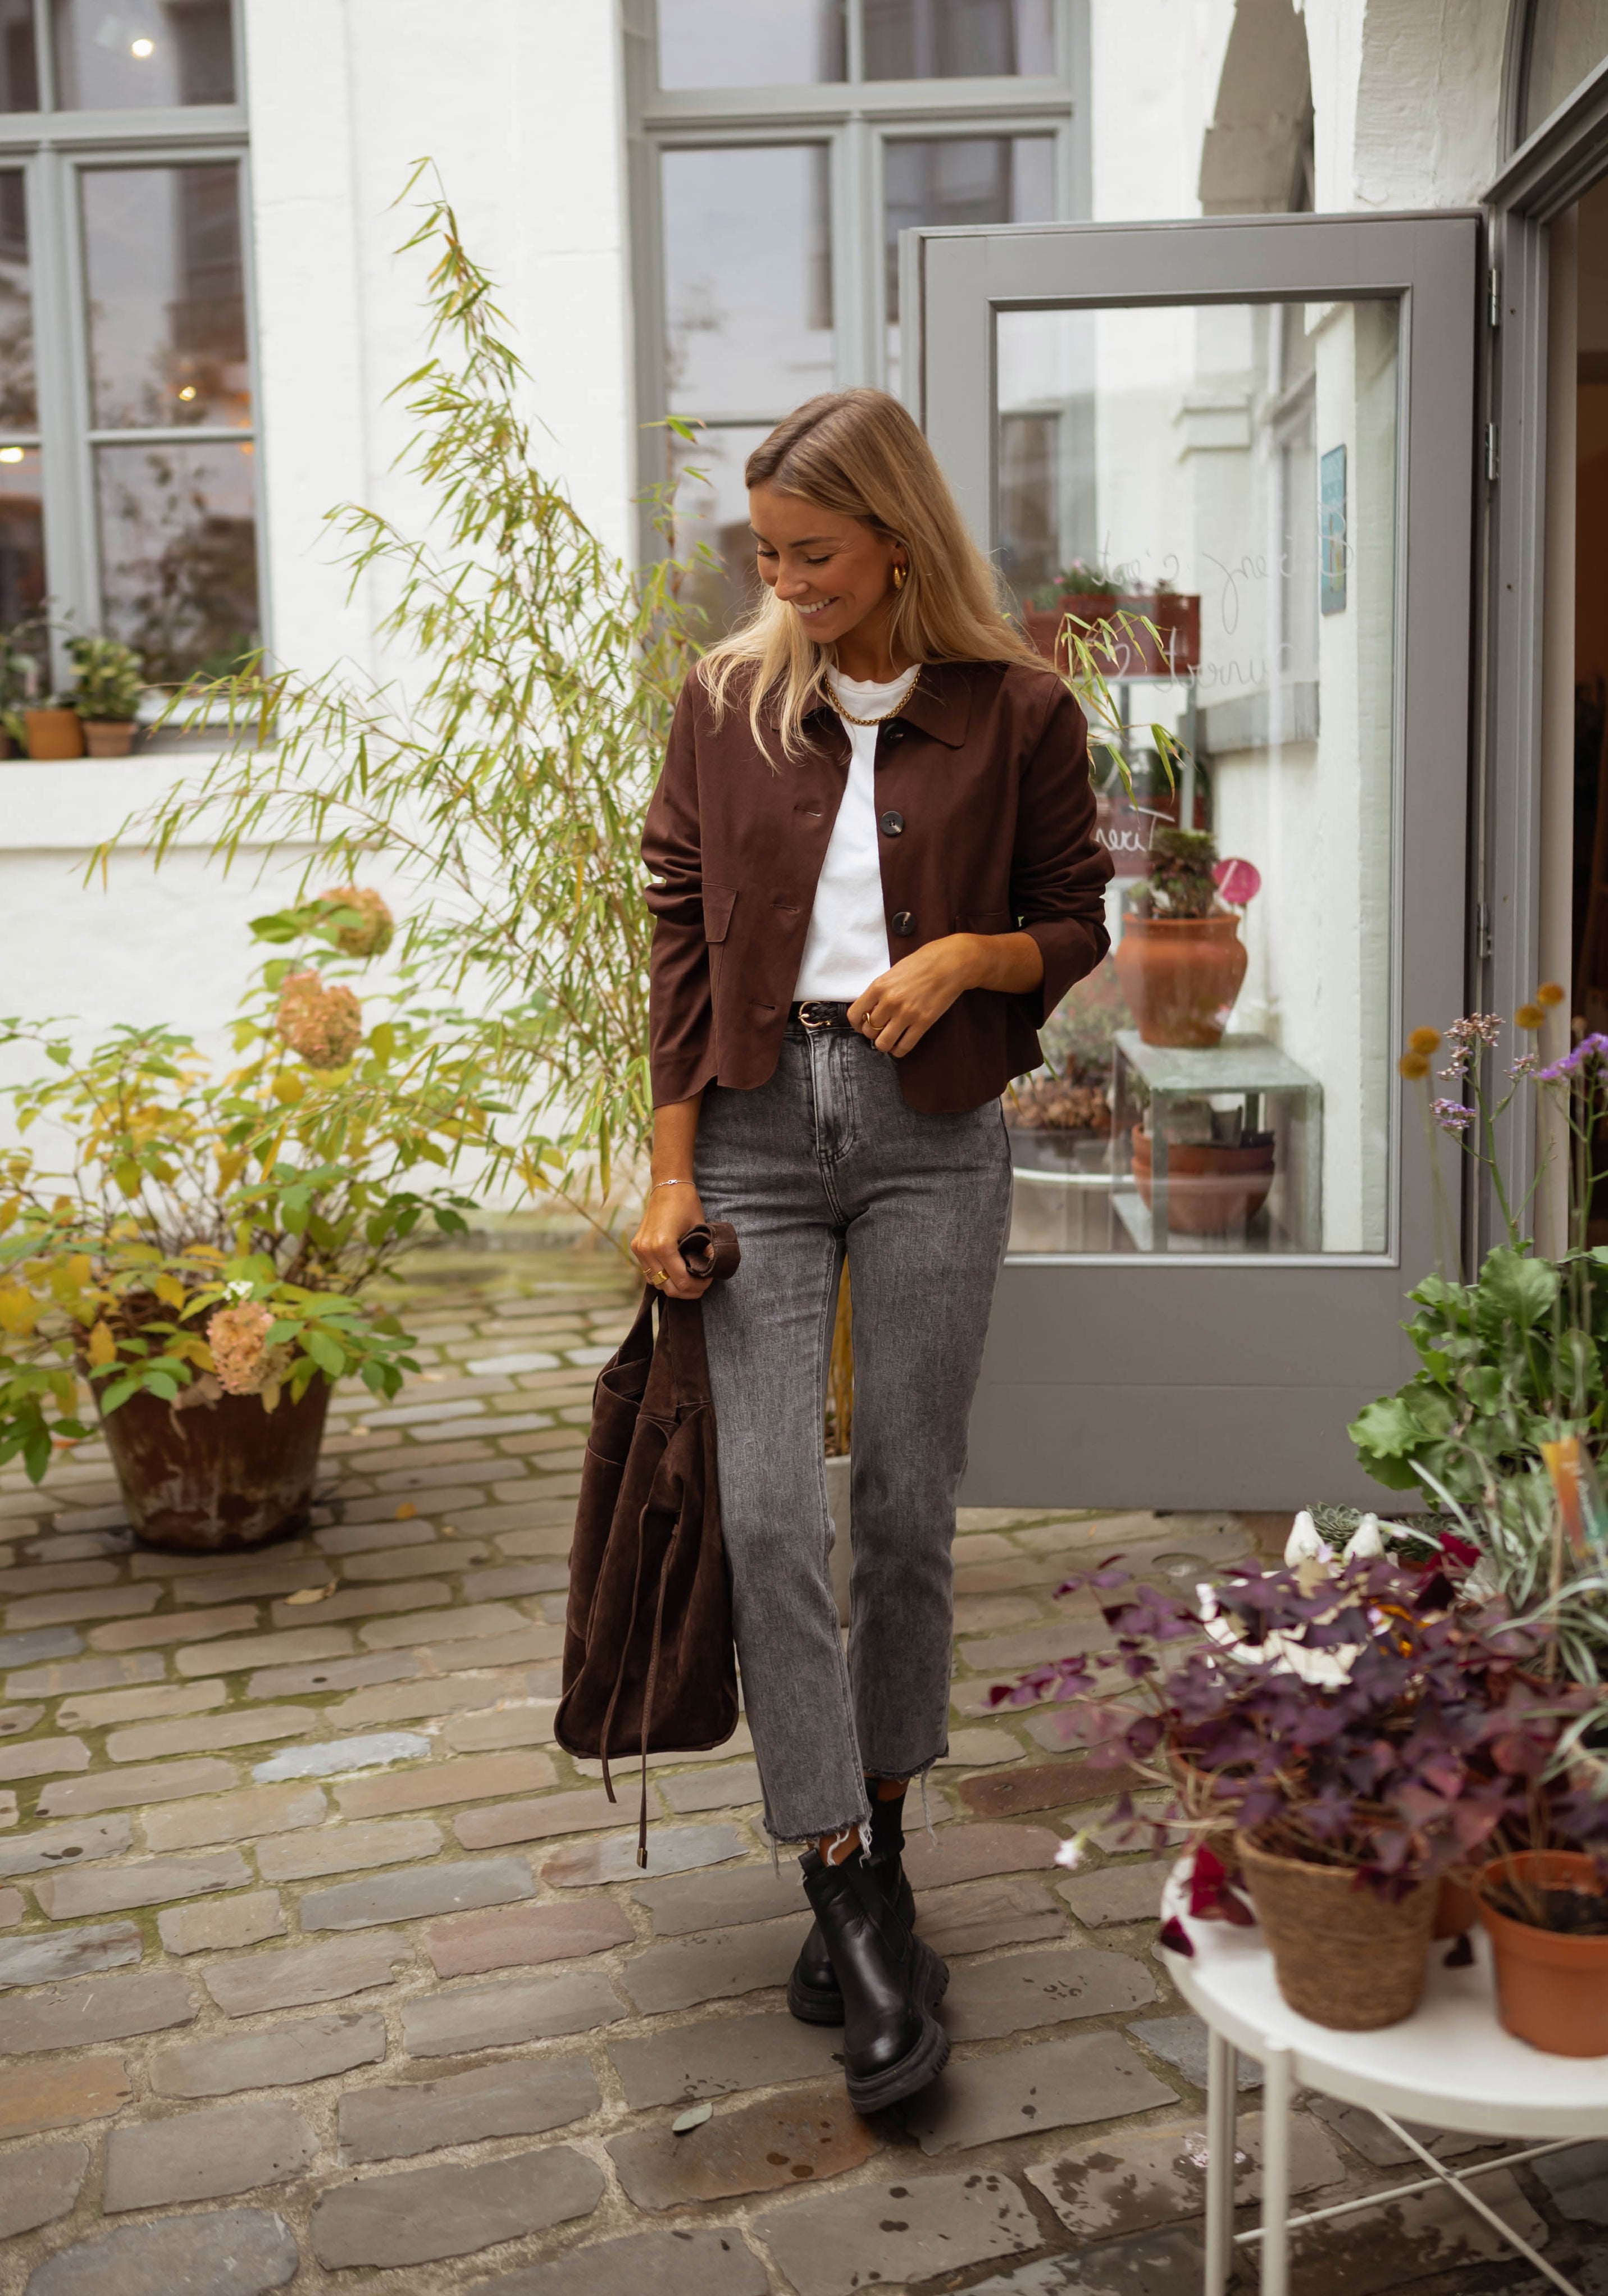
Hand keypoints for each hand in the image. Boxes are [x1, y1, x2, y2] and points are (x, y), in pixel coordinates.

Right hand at [629, 1181, 710, 1298]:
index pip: (681, 1281)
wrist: (667, 1185)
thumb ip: (706, 1251)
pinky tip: (676, 1272)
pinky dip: (663, 1276)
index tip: (709, 1279)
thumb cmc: (686, 1204)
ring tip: (690, 1279)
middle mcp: (647, 1250)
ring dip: (674, 1286)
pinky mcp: (636, 1247)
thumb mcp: (700, 1228)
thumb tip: (711, 1269)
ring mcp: (639, 1249)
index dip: (698, 1286)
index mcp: (663, 1246)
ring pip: (657, 1282)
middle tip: (701, 1285)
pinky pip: (649, 1272)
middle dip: (687, 1291)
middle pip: (667, 1287)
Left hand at [847, 936, 984, 1057]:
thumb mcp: (893, 972)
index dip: (857, 1024)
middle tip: (881, 1029)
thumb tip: (870, 1009)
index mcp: (879, 986)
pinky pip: (904, 1047)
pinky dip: (899, 1050)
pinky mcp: (923, 1023)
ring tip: (890, 1038)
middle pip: (869, 1031)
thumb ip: (880, 990)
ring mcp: (906, 1014)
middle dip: (873, 1033)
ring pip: (883, 1043)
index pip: (855, 1015)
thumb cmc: (923, 963)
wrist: (950, 963)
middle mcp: (889, 1001)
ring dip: (884, 1044)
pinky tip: (900, 1044)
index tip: (862, 1024)